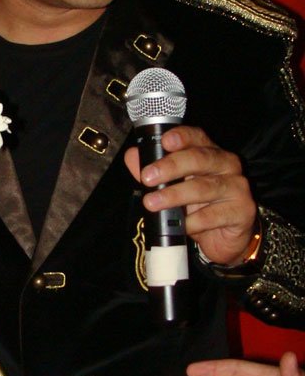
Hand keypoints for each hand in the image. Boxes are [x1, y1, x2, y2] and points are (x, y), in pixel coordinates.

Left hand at [124, 126, 256, 265]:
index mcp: (210, 153)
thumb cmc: (200, 207)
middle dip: (171, 167)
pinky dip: (193, 222)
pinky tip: (180, 225)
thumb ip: (154, 172)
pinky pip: (214, 216)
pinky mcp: (243, 211)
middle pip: (200, 159)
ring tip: (152, 203)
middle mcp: (227, 165)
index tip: (164, 141)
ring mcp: (237, 187)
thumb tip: (133, 156)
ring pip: (204, 188)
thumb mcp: (175, 187)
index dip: (182, 137)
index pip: (197, 137)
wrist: (225, 238)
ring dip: (174, 195)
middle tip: (147, 177)